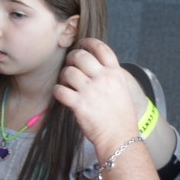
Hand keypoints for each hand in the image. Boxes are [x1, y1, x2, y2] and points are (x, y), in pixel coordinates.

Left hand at [53, 38, 140, 153]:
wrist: (120, 137)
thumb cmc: (121, 117)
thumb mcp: (121, 90)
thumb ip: (109, 76)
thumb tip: (94, 66)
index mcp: (115, 74)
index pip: (101, 48)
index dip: (88, 42)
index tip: (81, 43)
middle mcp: (103, 79)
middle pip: (81, 56)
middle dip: (71, 58)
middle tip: (69, 63)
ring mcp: (91, 91)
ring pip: (68, 72)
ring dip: (63, 76)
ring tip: (66, 82)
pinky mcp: (79, 104)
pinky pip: (60, 90)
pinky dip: (58, 91)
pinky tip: (61, 94)